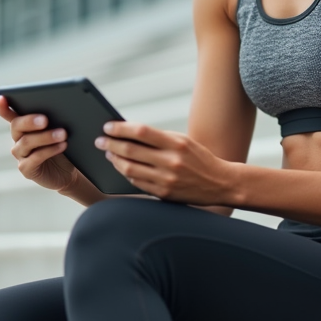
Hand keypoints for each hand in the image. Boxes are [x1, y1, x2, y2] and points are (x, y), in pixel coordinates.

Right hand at [0, 95, 84, 193]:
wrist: (69, 171)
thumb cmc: (63, 145)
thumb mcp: (60, 128)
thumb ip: (54, 117)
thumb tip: (59, 105)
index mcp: (23, 125)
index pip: (9, 113)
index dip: (3, 107)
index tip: (2, 98)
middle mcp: (18, 138)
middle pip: (17, 125)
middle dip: (29, 121)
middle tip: (45, 119)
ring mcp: (21, 154)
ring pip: (26, 142)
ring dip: (45, 136)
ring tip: (62, 134)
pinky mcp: (26, 169)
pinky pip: (34, 158)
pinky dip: (49, 150)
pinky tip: (62, 145)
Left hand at [96, 122, 234, 205]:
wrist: (220, 183)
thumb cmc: (199, 158)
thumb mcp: (183, 141)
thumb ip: (159, 138)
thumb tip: (129, 133)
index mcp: (176, 143)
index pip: (141, 132)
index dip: (120, 128)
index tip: (108, 126)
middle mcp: (171, 161)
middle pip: (131, 151)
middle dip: (111, 145)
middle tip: (100, 141)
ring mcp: (167, 179)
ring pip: (130, 169)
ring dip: (115, 160)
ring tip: (109, 154)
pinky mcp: (164, 193)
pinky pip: (137, 183)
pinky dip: (126, 174)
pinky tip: (122, 167)